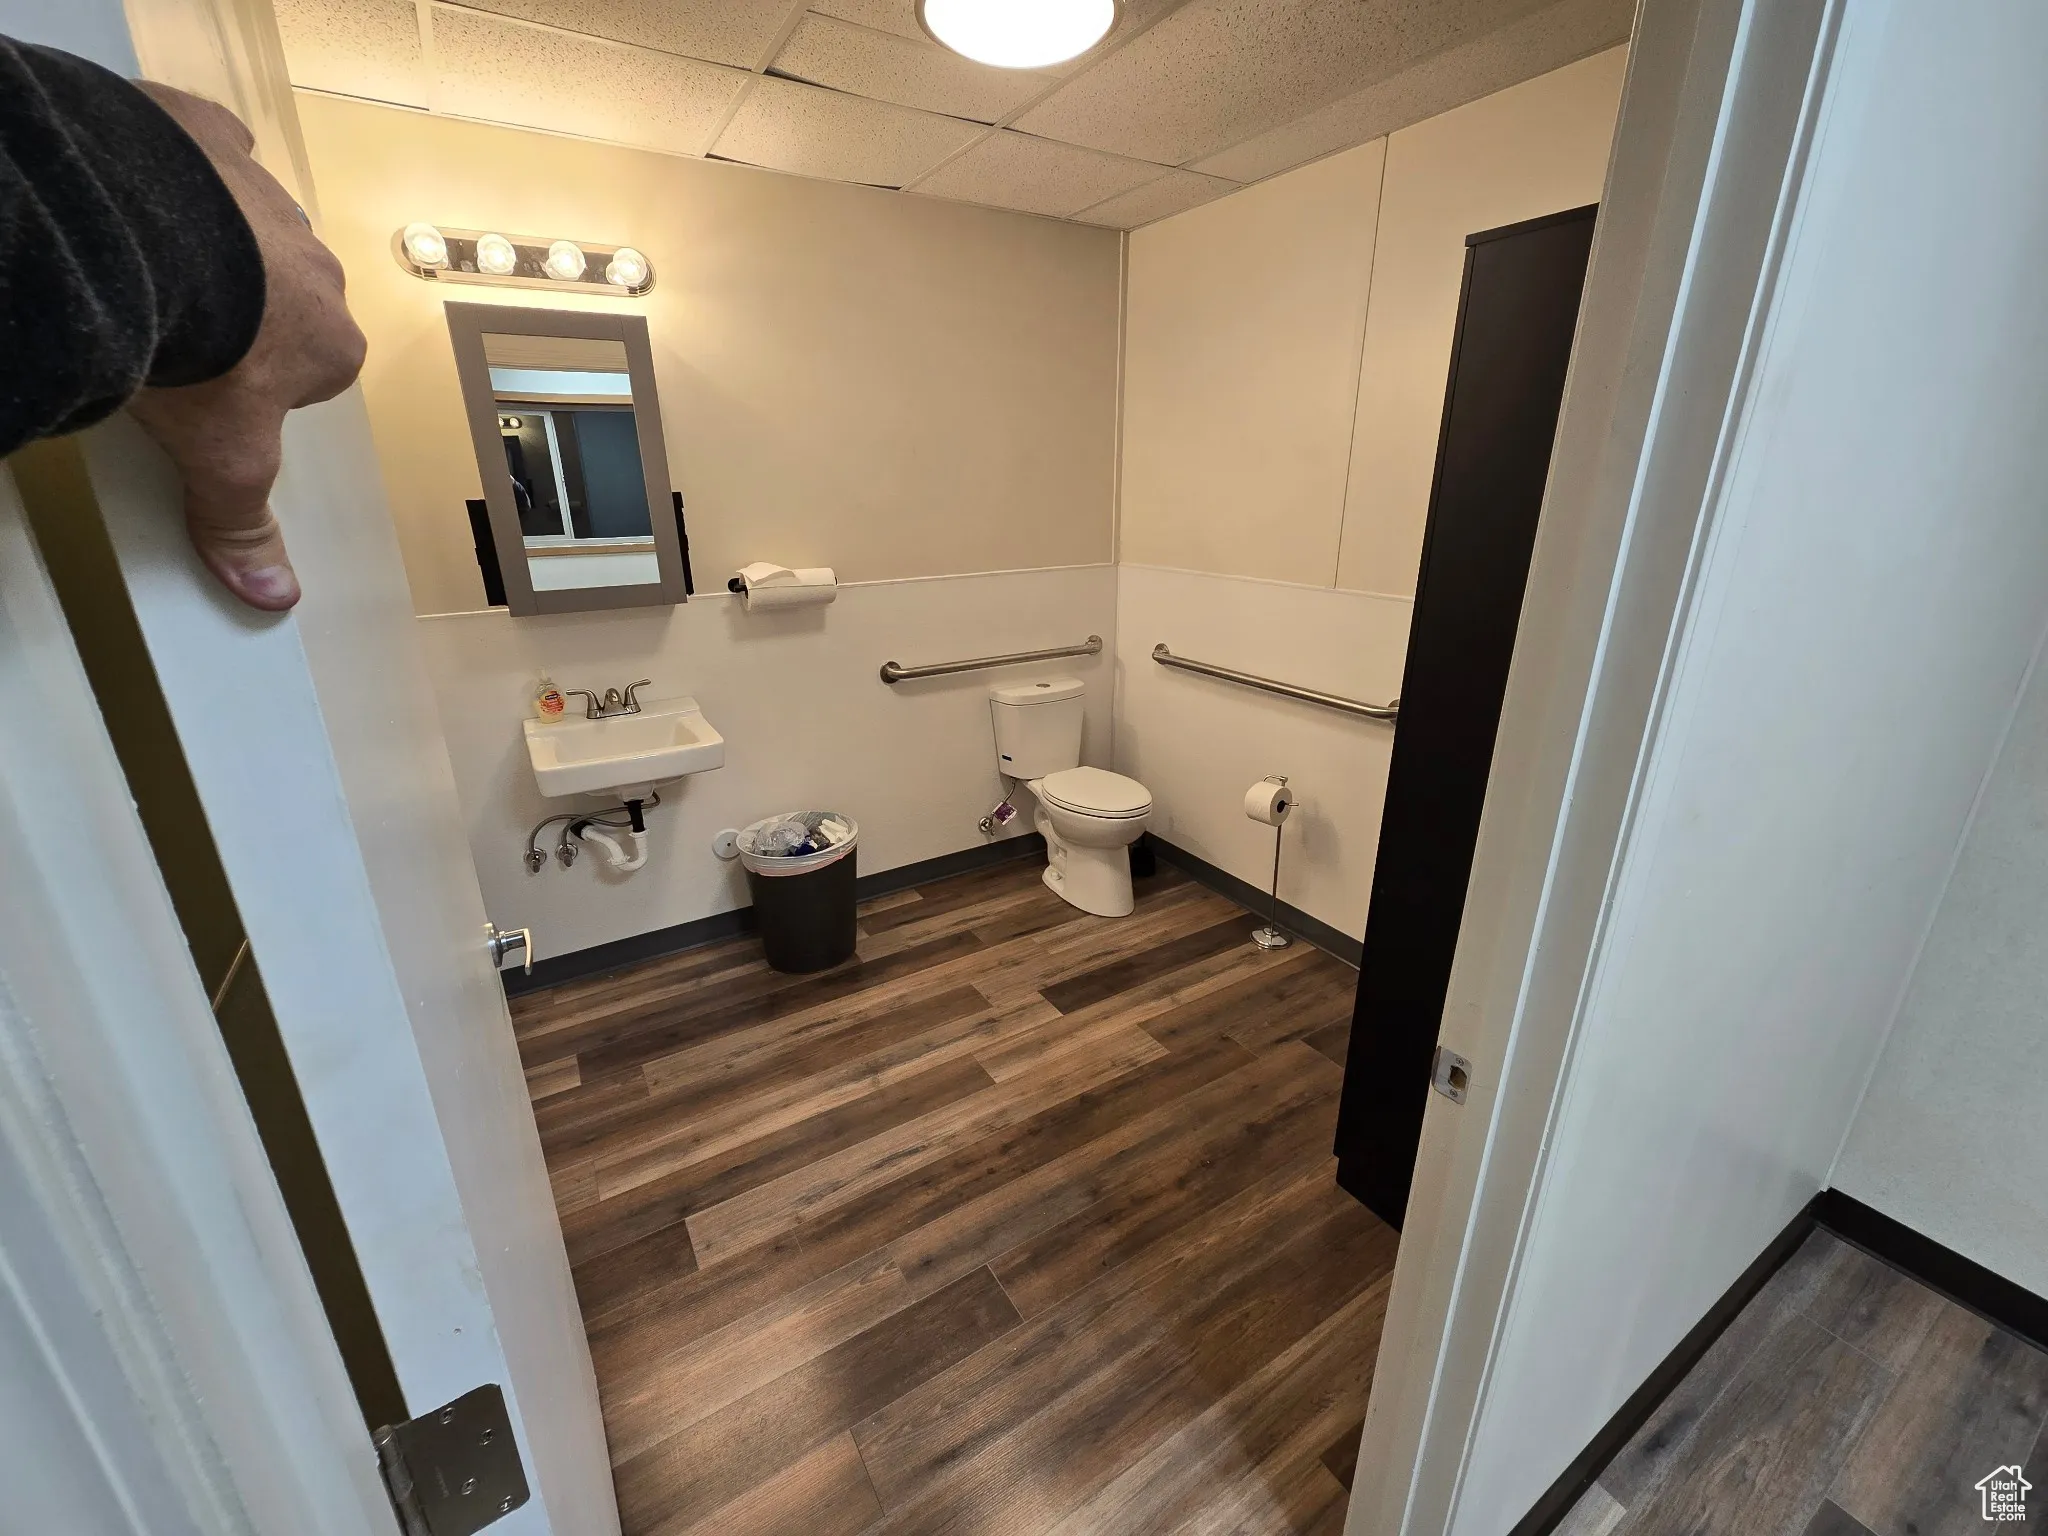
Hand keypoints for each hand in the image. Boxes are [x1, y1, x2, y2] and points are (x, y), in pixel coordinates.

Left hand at [124, 84, 365, 611]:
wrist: (149, 240)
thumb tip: (274, 597)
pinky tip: (146, 185)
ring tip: (146, 267)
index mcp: (333, 343)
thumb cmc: (204, 352)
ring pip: (249, 227)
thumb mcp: (220, 458)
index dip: (264, 387)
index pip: (314, 372)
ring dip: (213, 244)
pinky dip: (183, 164)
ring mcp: (270, 199)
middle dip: (242, 312)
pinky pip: (209, 149)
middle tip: (175, 334)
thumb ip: (242, 520)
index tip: (220, 394)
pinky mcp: (216, 139)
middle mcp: (319, 269)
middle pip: (286, 298)